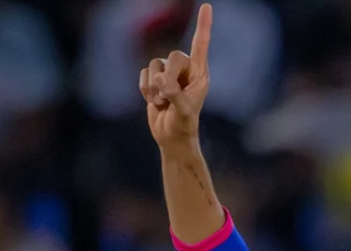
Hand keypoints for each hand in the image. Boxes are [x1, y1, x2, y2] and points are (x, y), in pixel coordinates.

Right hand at [140, 3, 211, 148]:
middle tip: (167, 97)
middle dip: (167, 78)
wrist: (172, 137)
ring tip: (162, 103)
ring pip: (154, 64)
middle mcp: (186, 71)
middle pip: (172, 56)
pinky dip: (145, 89)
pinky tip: (153, 102)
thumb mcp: (183, 112)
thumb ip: (175, 95)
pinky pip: (143, 73)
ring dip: (154, 87)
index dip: (203, 26)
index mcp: (200, 74)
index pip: (201, 45)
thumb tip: (162, 81)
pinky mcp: (154, 80)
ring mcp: (169, 74)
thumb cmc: (183, 125)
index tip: (208, 6)